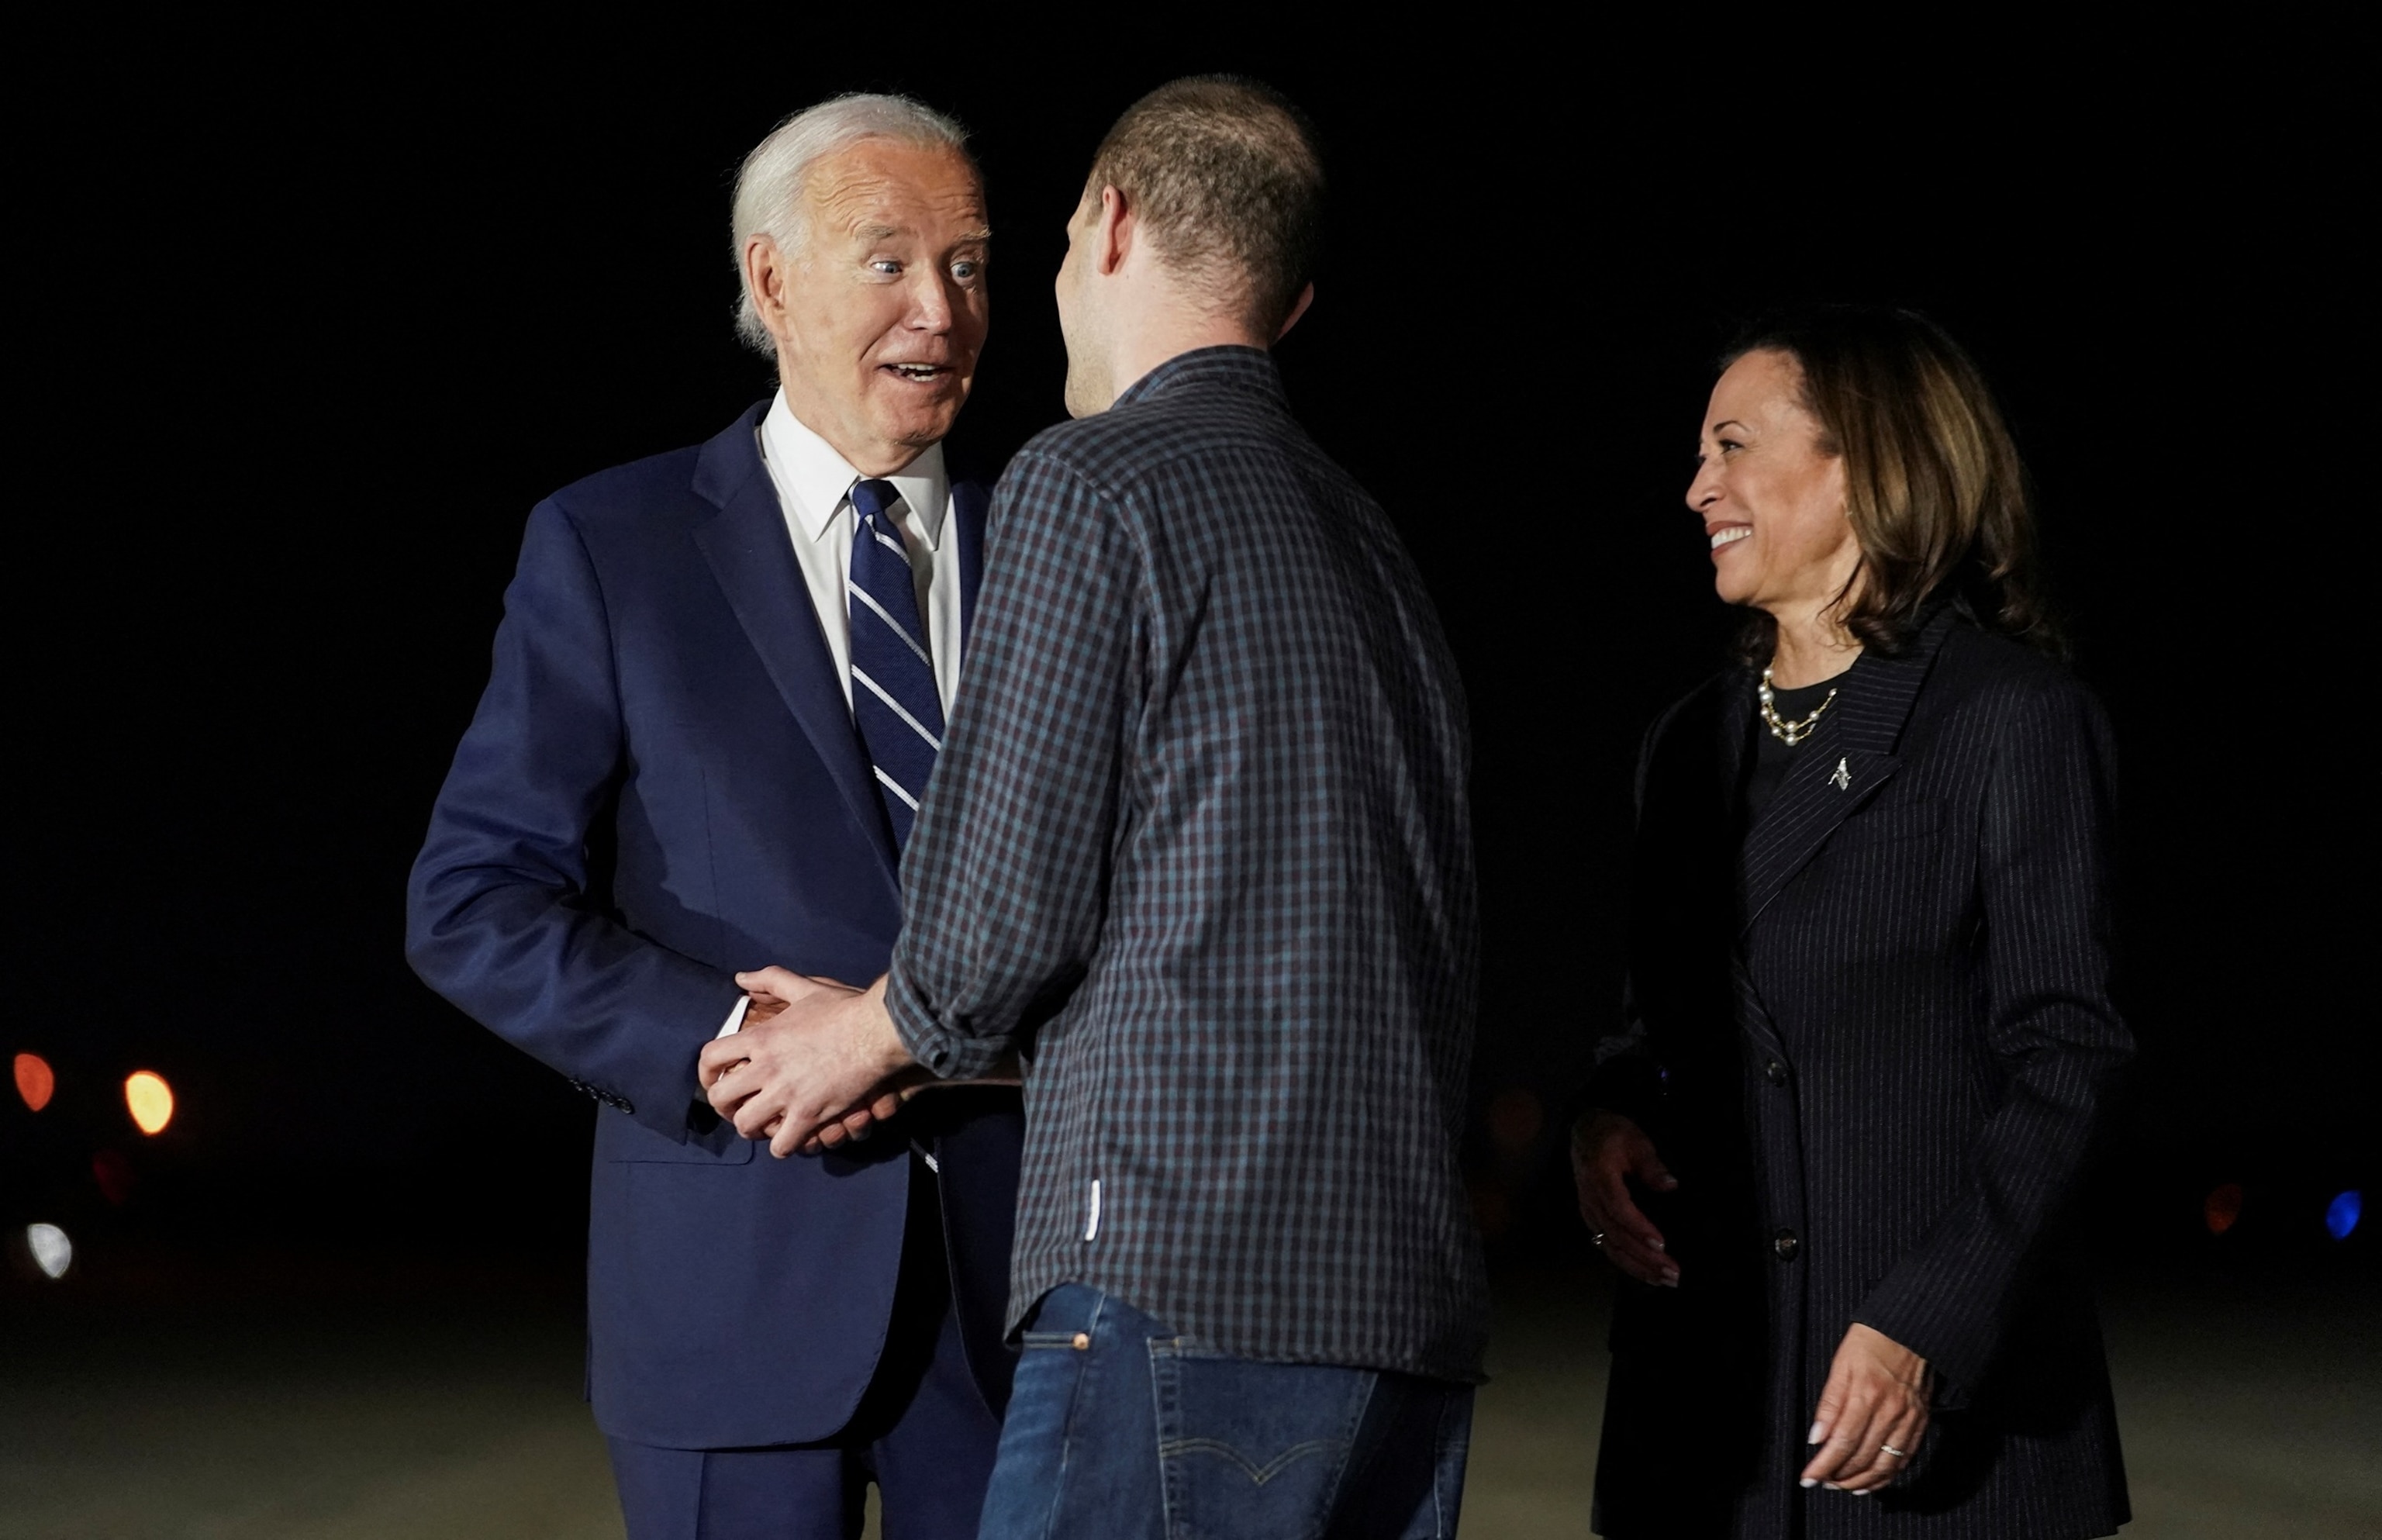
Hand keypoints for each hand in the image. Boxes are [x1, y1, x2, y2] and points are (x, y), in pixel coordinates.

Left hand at [698, 970, 924, 1156]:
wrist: (877, 1032)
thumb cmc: (844, 1010)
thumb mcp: (805, 988)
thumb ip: (771, 980)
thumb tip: (741, 977)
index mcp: (762, 1037)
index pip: (711, 1057)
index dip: (706, 1072)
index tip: (714, 1079)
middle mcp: (766, 1067)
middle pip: (721, 1097)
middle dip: (723, 1107)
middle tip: (737, 1108)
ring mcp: (786, 1093)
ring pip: (746, 1124)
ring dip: (750, 1129)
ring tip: (762, 1127)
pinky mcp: (808, 1114)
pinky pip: (781, 1144)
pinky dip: (781, 1147)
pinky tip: (790, 1140)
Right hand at [1570, 1110, 1678, 1285]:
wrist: (1585, 1131)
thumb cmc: (1613, 1134)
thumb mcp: (1636, 1140)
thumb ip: (1651, 1164)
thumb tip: (1671, 1185)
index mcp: (1600, 1177)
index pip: (1618, 1209)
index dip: (1638, 1228)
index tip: (1661, 1244)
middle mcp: (1591, 1199)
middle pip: (1615, 1235)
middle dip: (1644, 1257)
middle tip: (1672, 1273)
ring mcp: (1589, 1211)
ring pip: (1609, 1246)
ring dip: (1636, 1266)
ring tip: (1663, 1280)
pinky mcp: (1591, 1218)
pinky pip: (1606, 1245)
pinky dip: (1626, 1262)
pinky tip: (1645, 1273)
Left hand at [1801, 1323, 1929, 1493]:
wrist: (1909, 1330)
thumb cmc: (1870, 1343)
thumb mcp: (1840, 1365)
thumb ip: (1828, 1404)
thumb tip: (1816, 1438)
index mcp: (1866, 1395)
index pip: (1841, 1442)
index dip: (1823, 1465)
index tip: (1808, 1478)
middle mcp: (1890, 1411)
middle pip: (1861, 1457)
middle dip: (1838, 1476)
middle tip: (1821, 1481)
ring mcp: (1908, 1419)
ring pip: (1884, 1465)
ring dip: (1861, 1481)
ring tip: (1841, 1486)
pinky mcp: (1920, 1423)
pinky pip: (1904, 1459)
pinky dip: (1886, 1476)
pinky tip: (1871, 1482)